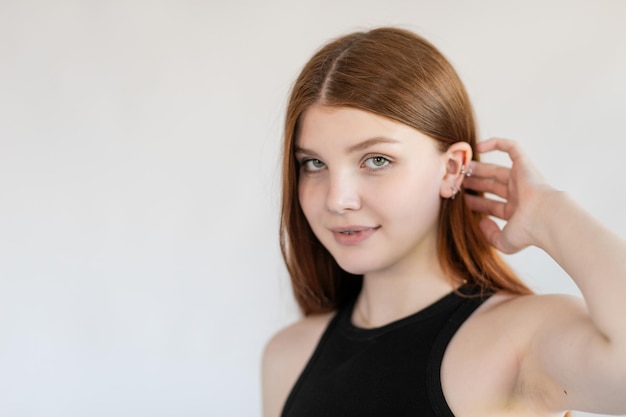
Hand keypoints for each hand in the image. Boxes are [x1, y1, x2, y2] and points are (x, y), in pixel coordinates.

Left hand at [463, 138, 555, 253]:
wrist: (545, 218)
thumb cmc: (527, 232)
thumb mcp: (504, 242)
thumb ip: (490, 235)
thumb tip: (481, 222)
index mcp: (516, 212)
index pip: (493, 206)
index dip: (477, 203)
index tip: (462, 201)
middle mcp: (519, 195)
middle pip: (493, 186)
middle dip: (476, 184)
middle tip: (459, 182)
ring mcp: (522, 180)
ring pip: (497, 169)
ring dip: (479, 168)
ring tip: (462, 168)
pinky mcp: (524, 165)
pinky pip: (511, 148)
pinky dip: (496, 143)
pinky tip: (478, 147)